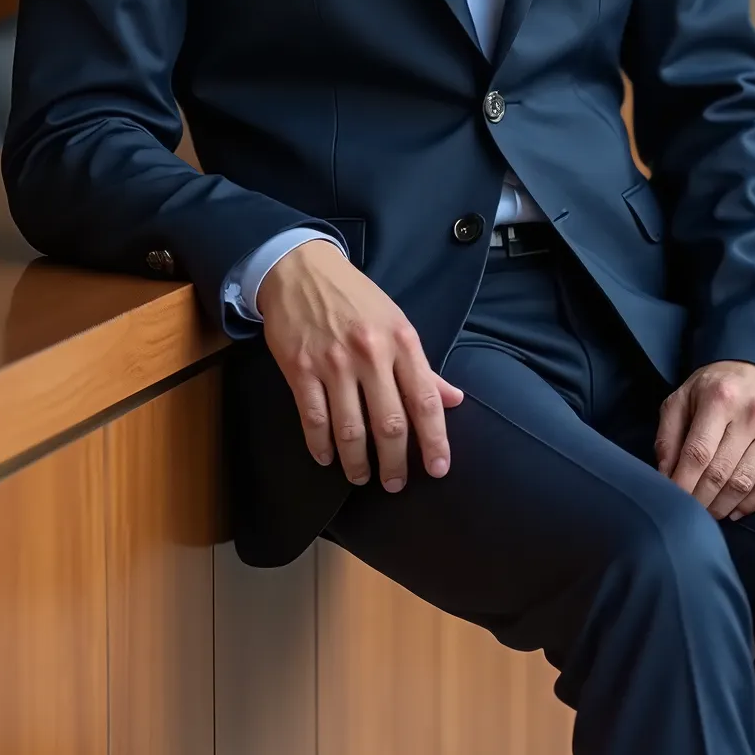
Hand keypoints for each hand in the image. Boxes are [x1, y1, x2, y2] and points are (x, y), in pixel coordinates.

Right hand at [258, 240, 463, 493]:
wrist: (302, 270)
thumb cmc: (356, 299)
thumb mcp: (397, 322)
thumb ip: (423, 366)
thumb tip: (454, 399)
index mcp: (402, 341)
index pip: (425, 400)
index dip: (435, 440)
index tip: (438, 468)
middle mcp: (371, 354)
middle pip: (389, 423)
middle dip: (395, 462)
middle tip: (395, 484)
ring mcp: (333, 363)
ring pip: (350, 428)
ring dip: (357, 462)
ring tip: (361, 477)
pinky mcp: (300, 369)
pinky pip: (313, 418)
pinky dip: (321, 445)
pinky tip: (327, 458)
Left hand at [655, 360, 754, 520]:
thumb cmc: (713, 387)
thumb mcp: (682, 398)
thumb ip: (668, 436)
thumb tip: (665, 476)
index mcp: (720, 398)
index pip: (699, 453)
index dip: (683, 483)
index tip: (673, 501)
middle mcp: (752, 412)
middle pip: (721, 472)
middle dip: (701, 499)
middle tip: (689, 512)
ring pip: (746, 482)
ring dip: (723, 505)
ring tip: (709, 513)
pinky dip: (752, 503)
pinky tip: (735, 511)